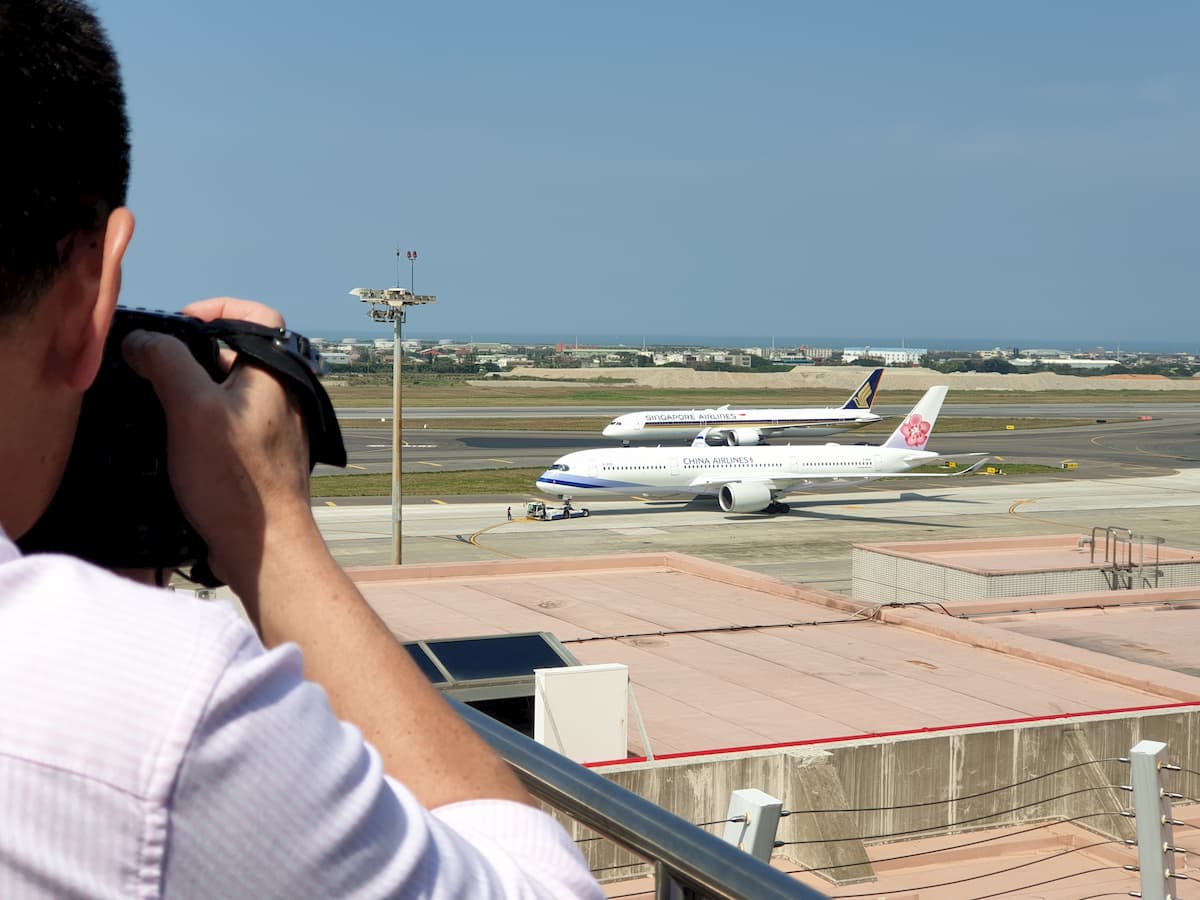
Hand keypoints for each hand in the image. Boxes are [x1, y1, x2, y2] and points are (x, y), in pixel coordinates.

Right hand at [121, 298, 318, 599]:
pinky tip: (172, 437)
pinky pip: (226, 421)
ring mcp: (274, 426)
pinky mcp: (260, 455)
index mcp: (277, 373)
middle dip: (191, 355)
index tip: (179, 324)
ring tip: (158, 404)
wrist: (266, 546)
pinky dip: (200, 420)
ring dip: (191, 390)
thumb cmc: (238, 480)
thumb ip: (167, 363)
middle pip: (233, 352)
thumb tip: (143, 341)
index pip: (257, 315)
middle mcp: (283, 395)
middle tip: (154, 367)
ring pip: (226, 389)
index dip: (217, 309)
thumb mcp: (191, 409)